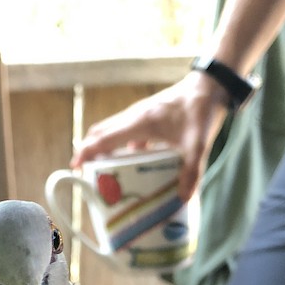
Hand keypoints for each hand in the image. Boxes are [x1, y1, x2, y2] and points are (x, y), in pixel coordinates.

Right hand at [72, 71, 230, 200]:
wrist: (209, 87)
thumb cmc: (200, 110)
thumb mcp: (198, 144)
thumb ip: (191, 171)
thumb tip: (183, 197)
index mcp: (139, 122)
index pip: (104, 138)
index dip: (87, 153)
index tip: (76, 168)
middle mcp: (133, 117)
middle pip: (100, 134)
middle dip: (89, 153)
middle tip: (87, 175)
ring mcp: (138, 115)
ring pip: (110, 131)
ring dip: (102, 149)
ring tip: (103, 172)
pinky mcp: (146, 117)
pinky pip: (124, 132)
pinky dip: (120, 147)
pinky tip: (131, 164)